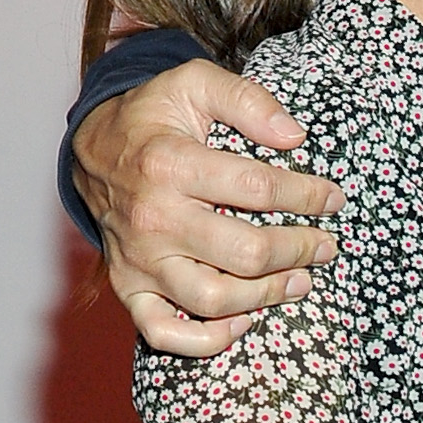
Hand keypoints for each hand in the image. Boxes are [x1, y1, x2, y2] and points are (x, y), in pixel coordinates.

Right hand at [73, 60, 342, 355]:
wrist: (91, 148)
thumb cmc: (152, 117)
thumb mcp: (194, 83)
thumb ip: (247, 100)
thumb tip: (295, 136)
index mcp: (168, 164)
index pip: (257, 188)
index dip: (306, 196)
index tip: (331, 198)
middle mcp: (151, 218)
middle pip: (243, 253)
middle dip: (298, 250)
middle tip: (324, 245)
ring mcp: (138, 259)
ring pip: (211, 299)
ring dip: (267, 295)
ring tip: (299, 280)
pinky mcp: (128, 286)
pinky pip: (163, 332)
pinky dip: (207, 339)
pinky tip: (243, 319)